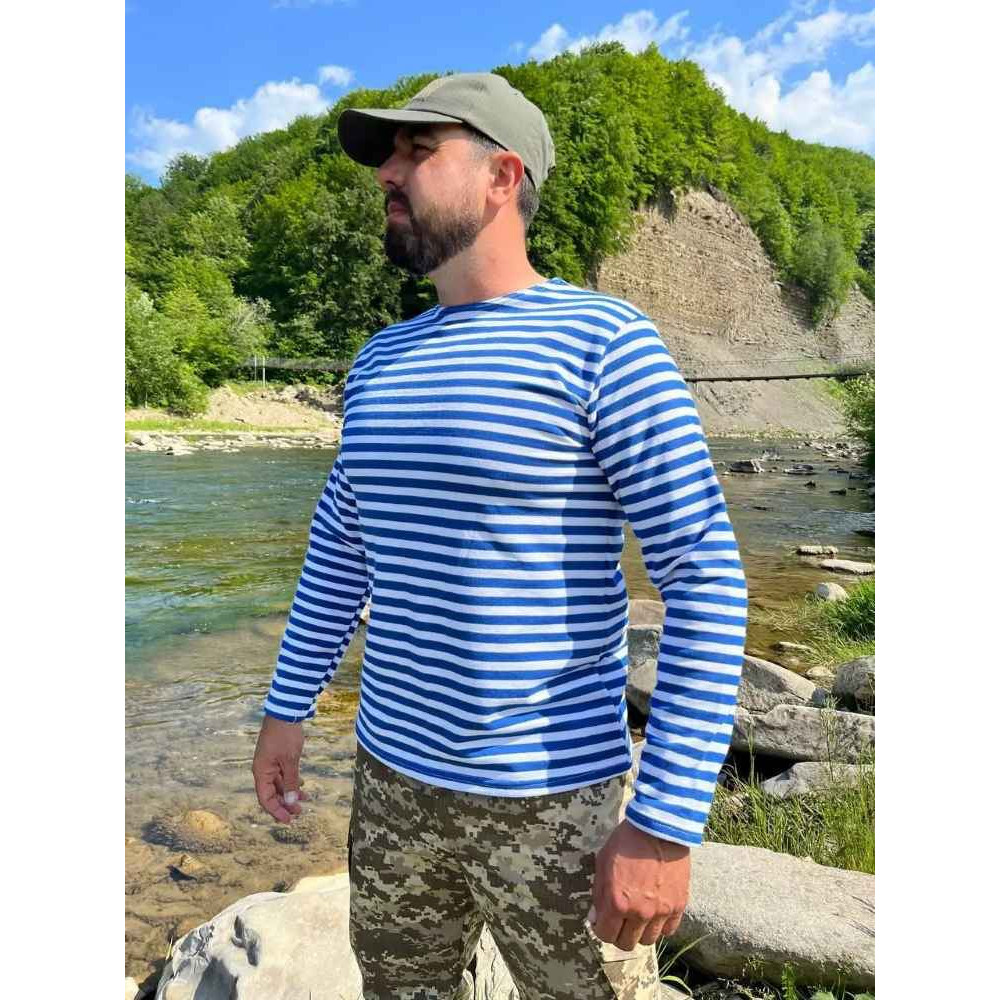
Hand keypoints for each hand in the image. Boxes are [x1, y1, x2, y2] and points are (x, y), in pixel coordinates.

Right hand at [252, 715, 308, 823]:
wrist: (285, 712)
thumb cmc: (285, 735)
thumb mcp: (290, 761)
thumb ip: (290, 782)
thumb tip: (290, 802)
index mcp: (261, 772)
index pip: (265, 799)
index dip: (276, 811)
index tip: (289, 820)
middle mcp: (262, 769)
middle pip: (271, 793)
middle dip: (285, 804)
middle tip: (300, 811)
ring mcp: (269, 763)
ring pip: (278, 784)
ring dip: (290, 792)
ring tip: (305, 799)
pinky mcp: (276, 757)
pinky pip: (282, 774)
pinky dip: (291, 781)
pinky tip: (302, 784)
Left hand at [589, 819, 690, 950]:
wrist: (658, 827)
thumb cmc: (626, 841)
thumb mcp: (602, 863)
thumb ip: (598, 893)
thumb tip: (596, 916)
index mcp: (616, 902)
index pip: (606, 935)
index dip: (602, 929)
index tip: (603, 921)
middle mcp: (639, 912)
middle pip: (627, 943)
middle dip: (620, 934)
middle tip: (620, 921)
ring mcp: (661, 911)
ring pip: (649, 941)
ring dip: (641, 932)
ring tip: (638, 917)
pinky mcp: (678, 905)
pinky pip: (669, 930)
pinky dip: (661, 926)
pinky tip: (656, 912)